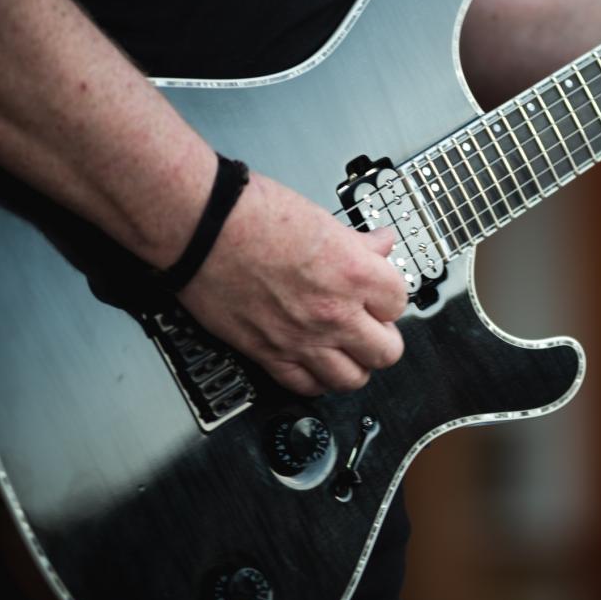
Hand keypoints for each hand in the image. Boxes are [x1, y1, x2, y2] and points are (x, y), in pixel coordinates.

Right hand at [178, 172, 407, 395]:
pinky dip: (316, 379)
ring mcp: (302, 338)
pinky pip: (307, 386)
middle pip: (386, 352)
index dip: (390, 297)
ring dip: (355, 365)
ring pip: (353, 379)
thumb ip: (357, 242)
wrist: (200, 227)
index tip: (381, 295)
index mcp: (353, 273)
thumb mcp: (321, 218)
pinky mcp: (268, 353)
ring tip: (347, 348)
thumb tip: (380, 245)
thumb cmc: (251, 214)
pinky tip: (315, 363)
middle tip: (372, 325)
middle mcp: (333, 312)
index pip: (400, 302)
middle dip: (383, 338)